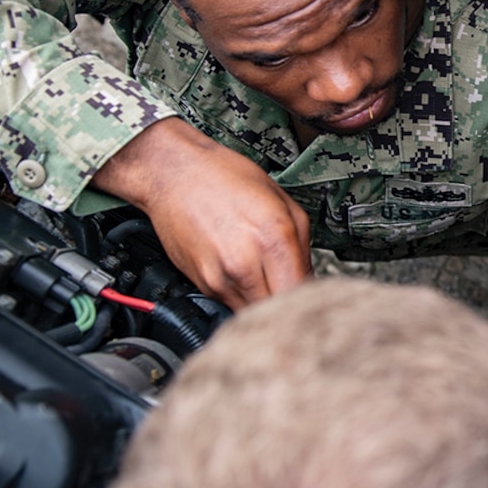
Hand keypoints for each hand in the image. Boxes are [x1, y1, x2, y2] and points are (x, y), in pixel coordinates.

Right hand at [90, 118, 312, 308]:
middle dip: (289, 303)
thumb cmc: (224, 177)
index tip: (314, 294)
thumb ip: (303, 244)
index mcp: (273, 238)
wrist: (173, 174)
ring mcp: (221, 278)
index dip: (311, 297)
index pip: (302, 291)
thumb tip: (310, 275)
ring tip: (267, 279)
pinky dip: (244, 297)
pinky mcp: (204, 285)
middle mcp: (245, 263)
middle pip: (278, 309)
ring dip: (266, 303)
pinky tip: (245, 274)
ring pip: (255, 313)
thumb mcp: (281, 200)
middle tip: (293, 290)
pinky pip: (234, 305)